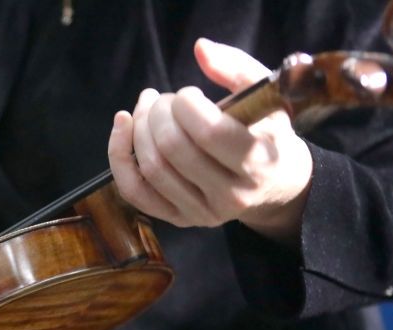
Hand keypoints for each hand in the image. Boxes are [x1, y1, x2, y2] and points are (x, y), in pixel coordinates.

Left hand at [107, 38, 312, 245]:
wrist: (272, 182)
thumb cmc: (266, 131)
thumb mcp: (265, 96)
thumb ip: (236, 67)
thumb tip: (200, 48)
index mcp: (258, 163)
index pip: (209, 134)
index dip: (187, 105)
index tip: (187, 94)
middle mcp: (230, 195)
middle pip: (173, 150)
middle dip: (159, 113)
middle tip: (164, 99)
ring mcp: (201, 213)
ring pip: (151, 168)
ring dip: (139, 128)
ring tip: (149, 107)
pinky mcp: (177, 219)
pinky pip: (134, 190)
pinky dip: (119, 155)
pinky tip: (123, 125)